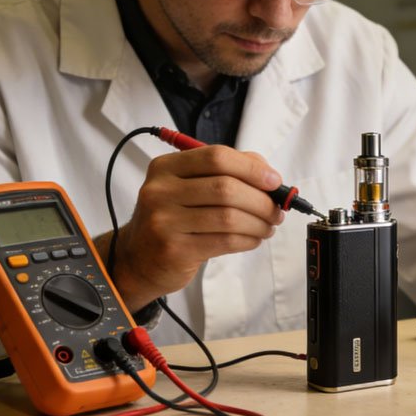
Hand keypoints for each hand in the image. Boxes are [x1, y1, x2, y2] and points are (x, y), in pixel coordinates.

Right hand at [104, 145, 285, 310]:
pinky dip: (248, 239)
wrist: (138, 258)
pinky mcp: (174, 249)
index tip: (274, 181)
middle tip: (276, 210)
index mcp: (166, 167)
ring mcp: (164, 221)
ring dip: (258, 223)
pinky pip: (224, 241)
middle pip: (225, 188)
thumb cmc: (174, 218)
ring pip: (228, 217)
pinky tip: (253, 239)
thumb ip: (226, 172)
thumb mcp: (189, 187)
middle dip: (261, 200)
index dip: (251, 168)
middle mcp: (160, 190)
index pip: (216, 157)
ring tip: (268, 226)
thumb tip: (268, 173)